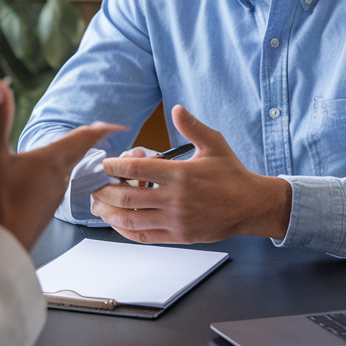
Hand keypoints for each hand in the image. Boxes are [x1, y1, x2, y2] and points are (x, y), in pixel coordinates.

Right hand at [0, 78, 122, 250]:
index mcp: (52, 160)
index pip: (85, 138)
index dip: (103, 128)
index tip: (118, 125)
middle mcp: (59, 178)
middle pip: (80, 153)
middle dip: (89, 139)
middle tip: (98, 132)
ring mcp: (53, 196)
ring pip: (69, 171)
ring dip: (73, 157)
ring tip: (72, 150)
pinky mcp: (43, 210)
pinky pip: (56, 186)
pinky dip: (57, 175)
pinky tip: (42, 178)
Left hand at [91, 105, 291, 243]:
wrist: (251, 205)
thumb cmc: (232, 174)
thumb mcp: (214, 144)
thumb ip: (192, 127)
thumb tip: (176, 109)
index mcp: (181, 174)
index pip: (137, 168)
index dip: (115, 166)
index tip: (105, 164)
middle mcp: (176, 199)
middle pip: (127, 195)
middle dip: (105, 190)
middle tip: (95, 185)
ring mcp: (176, 220)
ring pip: (132, 219)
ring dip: (110, 212)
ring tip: (98, 204)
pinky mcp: (178, 236)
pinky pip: (145, 236)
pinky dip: (126, 230)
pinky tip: (118, 222)